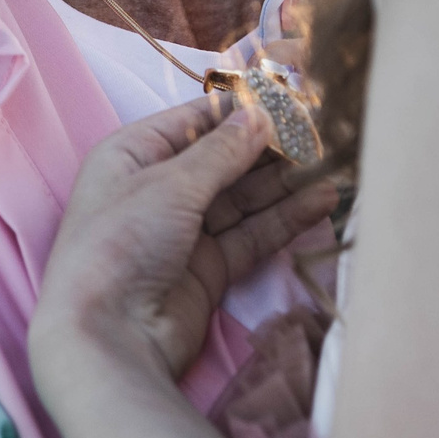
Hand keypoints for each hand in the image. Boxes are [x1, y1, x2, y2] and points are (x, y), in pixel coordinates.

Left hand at [32, 96, 339, 393]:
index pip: (195, 120)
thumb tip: (260, 115)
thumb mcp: (170, 184)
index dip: (241, 110)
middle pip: (223, 160)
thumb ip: (222, 150)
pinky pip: (252, 235)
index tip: (290, 99)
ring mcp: (184, 231)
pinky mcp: (209, 269)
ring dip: (284, 184)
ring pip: (243, 198)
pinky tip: (320, 201)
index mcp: (132, 155)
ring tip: (331, 166)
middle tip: (319, 134)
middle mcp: (157, 189)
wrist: (108, 338)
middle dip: (269, 148)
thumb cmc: (122, 243)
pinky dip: (284, 219)